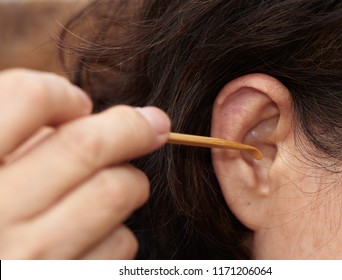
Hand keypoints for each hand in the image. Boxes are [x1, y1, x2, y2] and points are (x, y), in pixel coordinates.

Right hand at [0, 69, 169, 258]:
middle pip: (89, 146)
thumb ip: (17, 138)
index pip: (28, 99)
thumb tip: (80, 112)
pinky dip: (118, 227)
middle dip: (131, 126)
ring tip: (114, 179)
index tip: (78, 103)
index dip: (62, 92)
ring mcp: (33, 261)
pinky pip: (120, 243)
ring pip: (116, 192)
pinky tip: (97, 228)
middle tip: (151, 122)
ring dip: (128, 178)